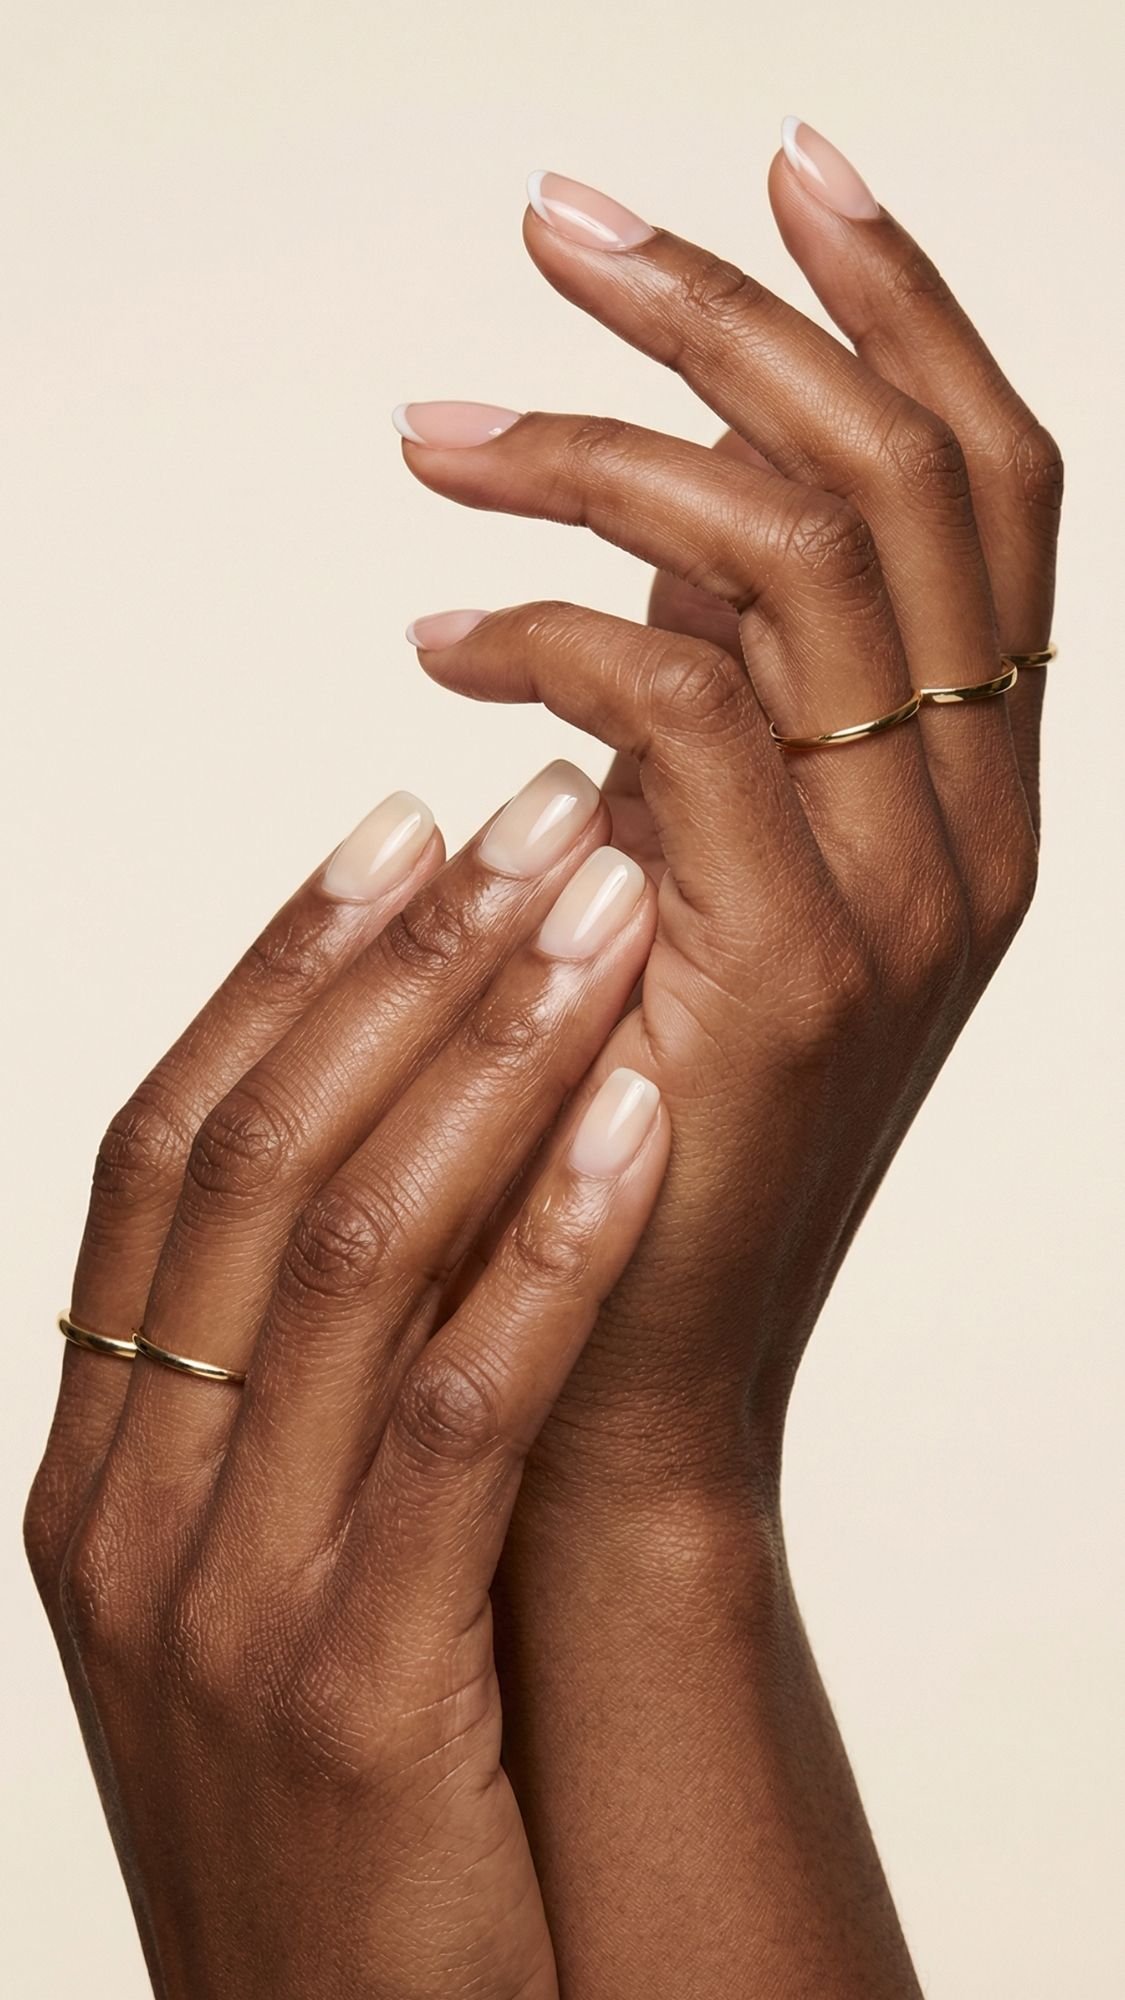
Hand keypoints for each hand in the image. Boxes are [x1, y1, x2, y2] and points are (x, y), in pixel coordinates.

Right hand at [25, 769, 666, 1998]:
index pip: (165, 1148)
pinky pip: (453, 1413)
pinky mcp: (352, 1689)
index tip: (394, 826)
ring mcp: (219, 1596)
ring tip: (602, 902)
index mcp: (91, 1459)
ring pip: (345, 1248)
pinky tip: (632, 1115)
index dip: (279, 968)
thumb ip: (275, 1397)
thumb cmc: (323, 1809)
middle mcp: (125, 1501)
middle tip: (530, 811)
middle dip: (399, 961)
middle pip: (251, 1156)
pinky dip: (544, 1245)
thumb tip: (387, 1172)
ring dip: (486, 1050)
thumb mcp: (249, 1583)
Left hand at [395, 131, 1061, 1487]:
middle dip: (731, 312)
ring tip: (437, 435)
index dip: (907, 302)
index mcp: (978, 790)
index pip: (994, 481)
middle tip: (553, 227)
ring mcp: (902, 898)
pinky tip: (434, 640)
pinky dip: (542, 629)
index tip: (779, 170)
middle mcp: (977, 823)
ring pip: (794, 555)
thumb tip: (650, 550)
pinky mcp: (785, 969)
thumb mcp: (705, 883)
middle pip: (904, 471)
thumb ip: (722, 715)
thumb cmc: (637, 1125)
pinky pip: (674, 701)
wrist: (621, 1380)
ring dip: (599, 446)